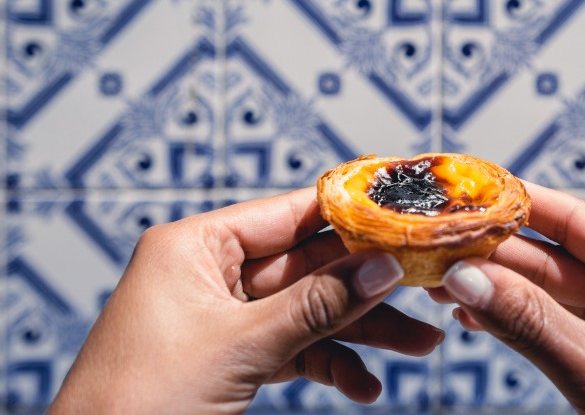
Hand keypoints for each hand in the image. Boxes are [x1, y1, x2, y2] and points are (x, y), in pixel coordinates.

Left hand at [50, 187, 443, 413]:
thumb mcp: (239, 346)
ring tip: (417, 344)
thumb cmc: (137, 403)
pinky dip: (329, 364)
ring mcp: (223, 319)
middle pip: (308, 268)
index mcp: (194, 248)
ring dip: (360, 330)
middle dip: (366, 286)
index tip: (399, 215)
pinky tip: (364, 383)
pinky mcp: (232, 358)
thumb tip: (380, 268)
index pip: (287, 214)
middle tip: (422, 287)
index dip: (348, 215)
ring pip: (308, 311)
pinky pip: (294, 349)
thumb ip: (316, 306)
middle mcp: (210, 275)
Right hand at [431, 182, 584, 413]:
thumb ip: (528, 322)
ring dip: (501, 291)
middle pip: (558, 257)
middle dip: (498, 256)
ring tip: (446, 283)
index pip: (580, 221)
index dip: (522, 205)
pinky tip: (478, 316)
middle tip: (443, 248)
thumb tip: (466, 278)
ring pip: (552, 294)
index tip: (473, 194)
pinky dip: (519, 322)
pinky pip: (559, 327)